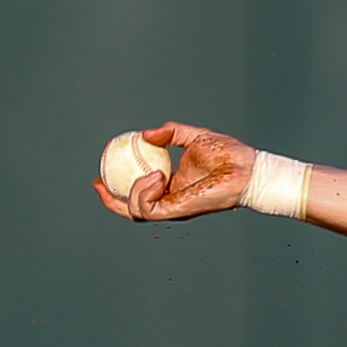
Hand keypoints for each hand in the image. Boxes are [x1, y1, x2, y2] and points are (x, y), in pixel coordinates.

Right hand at [92, 122, 255, 222]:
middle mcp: (171, 199)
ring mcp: (174, 207)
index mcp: (172, 186)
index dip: (116, 188)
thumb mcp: (193, 137)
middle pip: (131, 209)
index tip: (101, 175)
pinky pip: (150, 209)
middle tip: (99, 183)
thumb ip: (170, 134)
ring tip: (153, 173)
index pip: (138, 193)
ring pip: (137, 212)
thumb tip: (146, 135)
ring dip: (134, 192)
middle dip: (110, 200)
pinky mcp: (180, 211)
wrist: (248, 167)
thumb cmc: (228, 154)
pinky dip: (145, 194)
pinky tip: (156, 177)